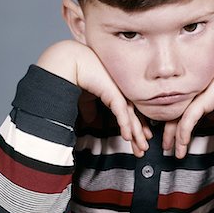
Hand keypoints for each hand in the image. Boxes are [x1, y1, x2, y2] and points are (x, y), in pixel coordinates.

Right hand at [36, 40, 151, 156]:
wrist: (71, 62)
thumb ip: (89, 108)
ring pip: (131, 117)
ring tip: (141, 148)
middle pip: (134, 117)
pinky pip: (122, 112)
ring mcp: (119, 92)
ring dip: (136, 134)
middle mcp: (120, 93)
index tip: (138, 141)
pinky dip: (125, 125)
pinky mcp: (114, 92)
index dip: (134, 128)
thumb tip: (91, 120)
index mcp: (115, 93)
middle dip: (139, 135)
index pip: (128, 113)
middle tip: (143, 150)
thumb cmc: (77, 76)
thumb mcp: (84, 98)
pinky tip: (128, 137)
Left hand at [174, 51, 213, 158]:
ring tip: (177, 153)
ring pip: (176, 121)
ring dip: (175, 140)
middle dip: (168, 135)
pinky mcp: (199, 100)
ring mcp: (192, 97)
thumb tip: (210, 117)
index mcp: (192, 93)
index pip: (176, 111)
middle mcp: (189, 94)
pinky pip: (187, 121)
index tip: (172, 140)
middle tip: (166, 148)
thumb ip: (212, 108)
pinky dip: (183, 134)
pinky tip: (183, 144)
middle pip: (171, 116)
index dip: (171, 127)